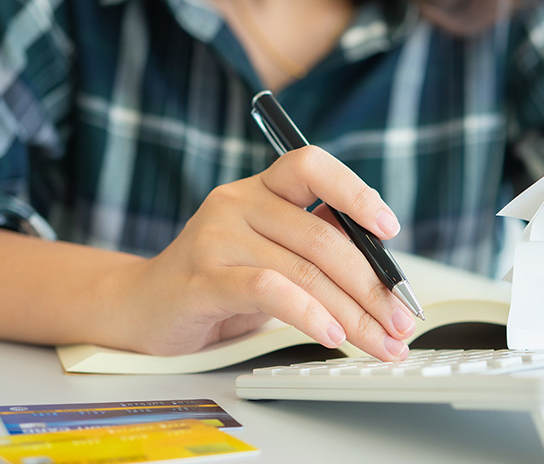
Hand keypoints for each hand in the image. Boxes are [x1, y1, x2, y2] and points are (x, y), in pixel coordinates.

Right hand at [111, 146, 413, 359]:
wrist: (142, 308)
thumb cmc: (216, 282)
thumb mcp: (270, 254)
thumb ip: (314, 248)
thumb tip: (383, 271)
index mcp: (260, 189)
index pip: (312, 166)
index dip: (355, 191)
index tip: (390, 230)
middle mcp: (237, 203)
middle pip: (323, 237)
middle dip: (373, 286)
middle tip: (401, 320)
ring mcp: (216, 238)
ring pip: (304, 269)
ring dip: (353, 312)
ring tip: (379, 341)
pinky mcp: (202, 279)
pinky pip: (269, 291)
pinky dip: (309, 315)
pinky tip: (331, 335)